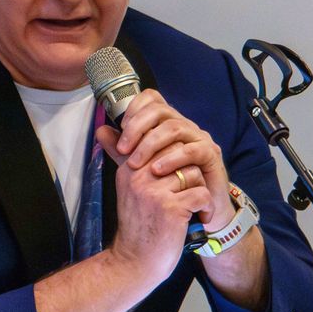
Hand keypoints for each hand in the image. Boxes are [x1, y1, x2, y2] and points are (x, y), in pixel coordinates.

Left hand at [99, 89, 234, 230]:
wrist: (197, 212)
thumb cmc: (170, 187)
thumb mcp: (140, 166)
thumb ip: (122, 149)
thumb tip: (101, 130)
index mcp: (168, 124)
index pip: (152, 100)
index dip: (134, 109)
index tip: (120, 129)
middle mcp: (185, 126)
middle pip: (160, 110)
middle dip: (137, 128)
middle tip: (123, 149)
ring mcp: (200, 139)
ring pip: (175, 128)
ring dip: (151, 144)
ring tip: (136, 164)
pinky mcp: (212, 156)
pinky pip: (193, 150)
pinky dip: (172, 159)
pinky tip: (157, 170)